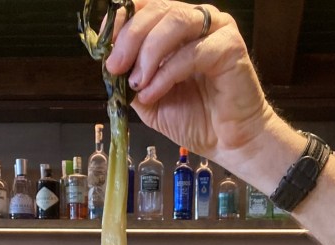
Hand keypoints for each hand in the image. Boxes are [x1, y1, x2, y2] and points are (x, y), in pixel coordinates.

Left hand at [106, 0, 270, 169]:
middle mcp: (197, 20)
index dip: (122, 20)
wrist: (227, 142)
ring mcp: (216, 29)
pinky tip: (154, 92)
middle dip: (130, 38)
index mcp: (177, 26)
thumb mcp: (149, 99)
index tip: (104, 47)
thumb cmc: (196, 118)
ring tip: (137, 83)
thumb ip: (129, 77)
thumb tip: (107, 62)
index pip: (145, 6)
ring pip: (174, 22)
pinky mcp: (230, 47)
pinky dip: (166, 73)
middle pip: (157, 9)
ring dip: (148, 53)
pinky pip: (191, 52)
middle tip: (116, 67)